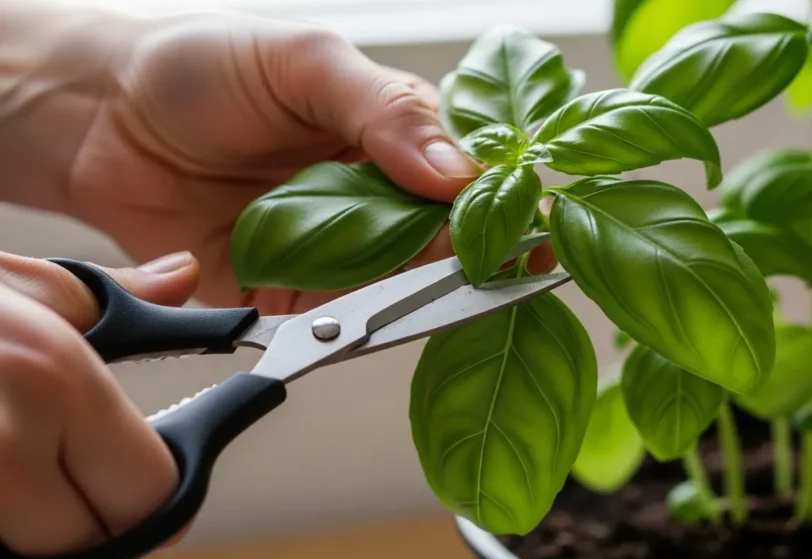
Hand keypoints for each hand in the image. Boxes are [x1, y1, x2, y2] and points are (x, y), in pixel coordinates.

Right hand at [0, 251, 199, 553]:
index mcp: (55, 383)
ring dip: (36, 528)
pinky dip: (4, 526)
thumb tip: (185, 277)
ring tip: (22, 478)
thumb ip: (119, 302)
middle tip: (69, 483)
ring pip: (35, 551)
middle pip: (93, 540)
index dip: (151, 495)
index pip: (152, 493)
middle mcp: (4, 451)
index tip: (137, 485)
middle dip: (91, 519)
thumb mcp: (22, 285)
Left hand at [52, 10, 554, 313]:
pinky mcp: (289, 296)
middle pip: (442, 241)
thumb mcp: (305, 62)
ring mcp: (334, 250)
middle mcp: (373, 197)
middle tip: (488, 268)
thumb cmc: (200, 67)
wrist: (97, 117)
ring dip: (415, 296)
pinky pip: (334, 319)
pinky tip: (365, 315)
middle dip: (467, 260)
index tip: (526, 231)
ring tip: (428, 290)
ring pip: (397, 287)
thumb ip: (383, 111)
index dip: (499, 205)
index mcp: (393, 133)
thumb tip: (457, 174)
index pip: (467, 176)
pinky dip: (352, 324)